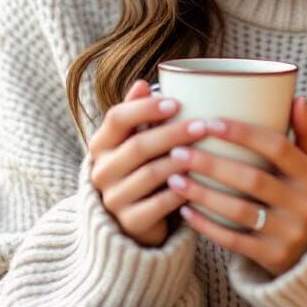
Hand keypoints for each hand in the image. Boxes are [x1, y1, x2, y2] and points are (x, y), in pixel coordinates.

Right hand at [88, 79, 210, 247]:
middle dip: (172, 134)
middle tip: (202, 125)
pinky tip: (199, 181)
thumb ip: (137, 112)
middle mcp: (101, 171)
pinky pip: (158, 204)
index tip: (176, 102)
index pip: (117, 118)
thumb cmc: (141, 166)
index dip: (145, 108)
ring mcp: (113, 199)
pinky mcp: (129, 223)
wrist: (135, 217)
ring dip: (181, 161)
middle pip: (138, 146)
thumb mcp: (134, 137)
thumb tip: (142, 83)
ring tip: (206, 151)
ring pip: (150, 174)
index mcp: (101, 144)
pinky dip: (180, 191)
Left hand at [166, 96, 306, 276]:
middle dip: (212, 164)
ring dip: (203, 194)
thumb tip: (297, 98)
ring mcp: (289, 234)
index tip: (210, 122)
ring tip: (174, 178)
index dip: (243, 133)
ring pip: (239, 211)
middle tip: (179, 151)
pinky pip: (234, 241)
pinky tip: (184, 211)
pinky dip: (207, 226)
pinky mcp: (273, 258)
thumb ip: (306, 134)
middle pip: (252, 179)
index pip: (277, 147)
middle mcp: (304, 205)